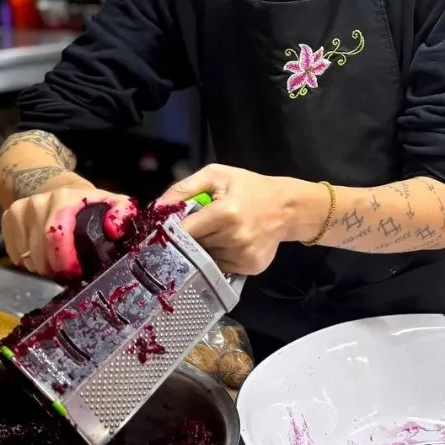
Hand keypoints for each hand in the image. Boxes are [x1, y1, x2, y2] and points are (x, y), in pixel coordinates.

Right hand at [2, 182, 135, 276]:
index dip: (64, 260)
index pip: (55, 236)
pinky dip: (29, 263)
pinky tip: (44, 257)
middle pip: (39, 252)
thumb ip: (123, 213)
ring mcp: (20, 210)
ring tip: (58, 264)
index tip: (75, 272)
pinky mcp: (8, 219)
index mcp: (63, 198)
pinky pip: (16, 254)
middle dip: (55, 269)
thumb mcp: (111, 203)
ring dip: (43, 268)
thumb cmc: (88, 204)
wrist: (60, 189)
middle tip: (68, 273)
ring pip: (27, 256)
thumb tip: (113, 229)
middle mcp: (37, 202)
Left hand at [158, 164, 323, 275]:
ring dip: (205, 248)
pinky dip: (219, 257)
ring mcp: (243, 256)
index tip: (167, 228)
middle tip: (199, 226)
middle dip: (191, 237)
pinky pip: (221, 267)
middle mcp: (234, 238)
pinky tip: (231, 243)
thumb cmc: (250, 188)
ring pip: (206, 259)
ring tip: (219, 232)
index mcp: (225, 213)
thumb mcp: (217, 176)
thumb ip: (184, 188)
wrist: (288, 207)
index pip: (184, 231)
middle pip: (193, 246)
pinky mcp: (250, 268)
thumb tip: (156, 207)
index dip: (173, 230)